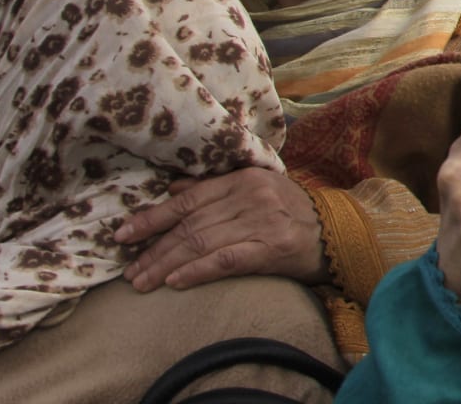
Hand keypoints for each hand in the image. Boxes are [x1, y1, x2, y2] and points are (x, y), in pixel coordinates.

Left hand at [116, 166, 328, 290]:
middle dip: (154, 249)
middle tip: (129, 271)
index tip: (122, 235)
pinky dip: (197, 271)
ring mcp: (262, 221)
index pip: (188, 199)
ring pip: (202, 243)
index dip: (152, 218)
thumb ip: (215, 190)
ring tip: (142, 282)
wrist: (337, 234)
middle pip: (190, 225)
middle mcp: (251, 196)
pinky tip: (176, 282)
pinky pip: (225, 260)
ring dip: (166, 265)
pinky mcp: (271, 248)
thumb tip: (172, 189)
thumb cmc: (291, 213)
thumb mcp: (256, 191)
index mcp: (243, 179)